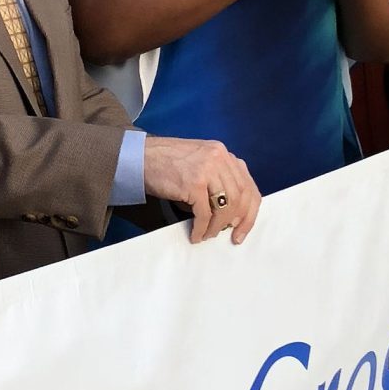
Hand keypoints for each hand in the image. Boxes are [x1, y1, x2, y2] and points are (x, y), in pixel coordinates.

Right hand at [140, 136, 261, 243]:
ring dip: (217, 226)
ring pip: (225, 206)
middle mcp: (219, 158)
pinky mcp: (193, 183)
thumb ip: (217, 179)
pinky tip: (196, 235)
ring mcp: (207, 169)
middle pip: (241, 197)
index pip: (248, 185)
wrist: (139, 156)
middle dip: (239, 221)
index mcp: (223, 153)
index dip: (250, 211)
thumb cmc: (166, 162)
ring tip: (208, 235)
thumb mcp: (199, 162)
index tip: (243, 228)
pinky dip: (201, 228)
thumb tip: (229, 214)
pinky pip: (204, 214)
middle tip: (231, 236)